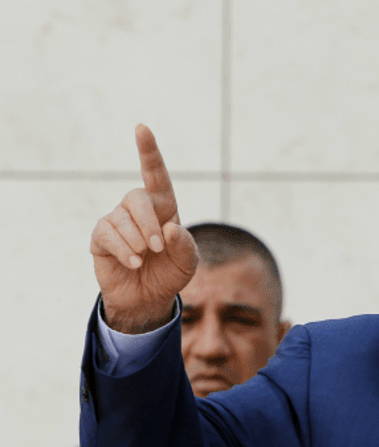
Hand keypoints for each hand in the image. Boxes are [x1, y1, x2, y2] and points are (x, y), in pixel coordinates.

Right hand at [90, 124, 197, 332]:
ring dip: (137, 241)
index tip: (142, 128)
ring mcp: (117, 221)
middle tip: (157, 248)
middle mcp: (138, 209)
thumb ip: (185, 245)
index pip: (156, 175)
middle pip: (138, 198)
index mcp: (164, 207)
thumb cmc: (170, 273)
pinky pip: (107, 234)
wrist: (149, 299)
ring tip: (145, 258)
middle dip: (149, 223)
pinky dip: (123, 250)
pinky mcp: (101, 237)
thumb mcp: (188, 262)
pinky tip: (133, 263)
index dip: (148, 151)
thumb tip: (169, 228)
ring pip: (121, 218)